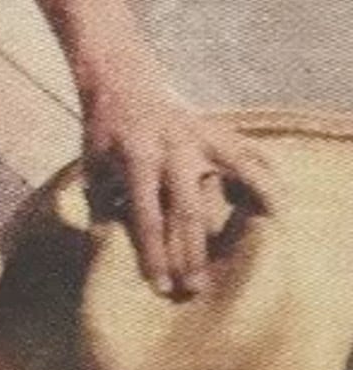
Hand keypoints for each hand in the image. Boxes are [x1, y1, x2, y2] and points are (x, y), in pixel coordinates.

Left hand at [77, 46, 281, 297]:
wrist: (121, 81)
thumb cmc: (105, 132)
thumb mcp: (92, 163)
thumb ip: (101, 201)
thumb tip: (108, 246)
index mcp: (137, 158)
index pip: (147, 216)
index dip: (154, 254)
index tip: (161, 286)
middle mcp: (173, 148)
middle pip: (189, 210)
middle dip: (191, 253)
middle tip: (195, 288)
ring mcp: (201, 136)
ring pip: (238, 171)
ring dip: (255, 203)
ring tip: (269, 235)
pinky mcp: (218, 129)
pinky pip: (252, 152)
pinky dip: (269, 174)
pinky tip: (278, 201)